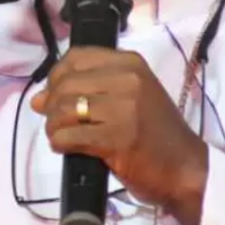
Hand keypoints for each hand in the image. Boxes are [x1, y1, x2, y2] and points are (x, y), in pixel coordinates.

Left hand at [31, 48, 209, 224]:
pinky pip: (69, 136)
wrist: (186, 168)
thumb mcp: (130, 99)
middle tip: (58, 124)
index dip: (56, 76)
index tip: (55, 95)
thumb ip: (89, 92)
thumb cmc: (156, 134)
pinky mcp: (117, 138)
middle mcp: (127, 79)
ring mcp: (123, 108)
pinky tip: (68, 149)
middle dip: (51, 107)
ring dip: (54, 126)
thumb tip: (38, 99)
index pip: (76, 57)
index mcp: (130, 63)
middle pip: (65, 84)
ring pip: (64, 109)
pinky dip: (60, 143)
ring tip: (62, 137)